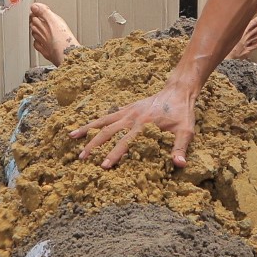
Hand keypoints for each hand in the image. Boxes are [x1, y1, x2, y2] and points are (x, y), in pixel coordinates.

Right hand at [75, 81, 198, 167]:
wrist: (178, 90)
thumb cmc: (182, 113)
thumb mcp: (186, 131)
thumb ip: (180, 147)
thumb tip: (179, 164)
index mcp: (143, 125)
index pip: (125, 143)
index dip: (114, 155)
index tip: (104, 166)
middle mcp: (131, 118)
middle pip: (107, 132)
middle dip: (93, 146)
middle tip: (81, 158)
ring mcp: (127, 112)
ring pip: (102, 122)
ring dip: (87, 130)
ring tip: (71, 137)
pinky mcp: (126, 108)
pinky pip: (107, 116)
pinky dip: (94, 122)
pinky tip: (84, 128)